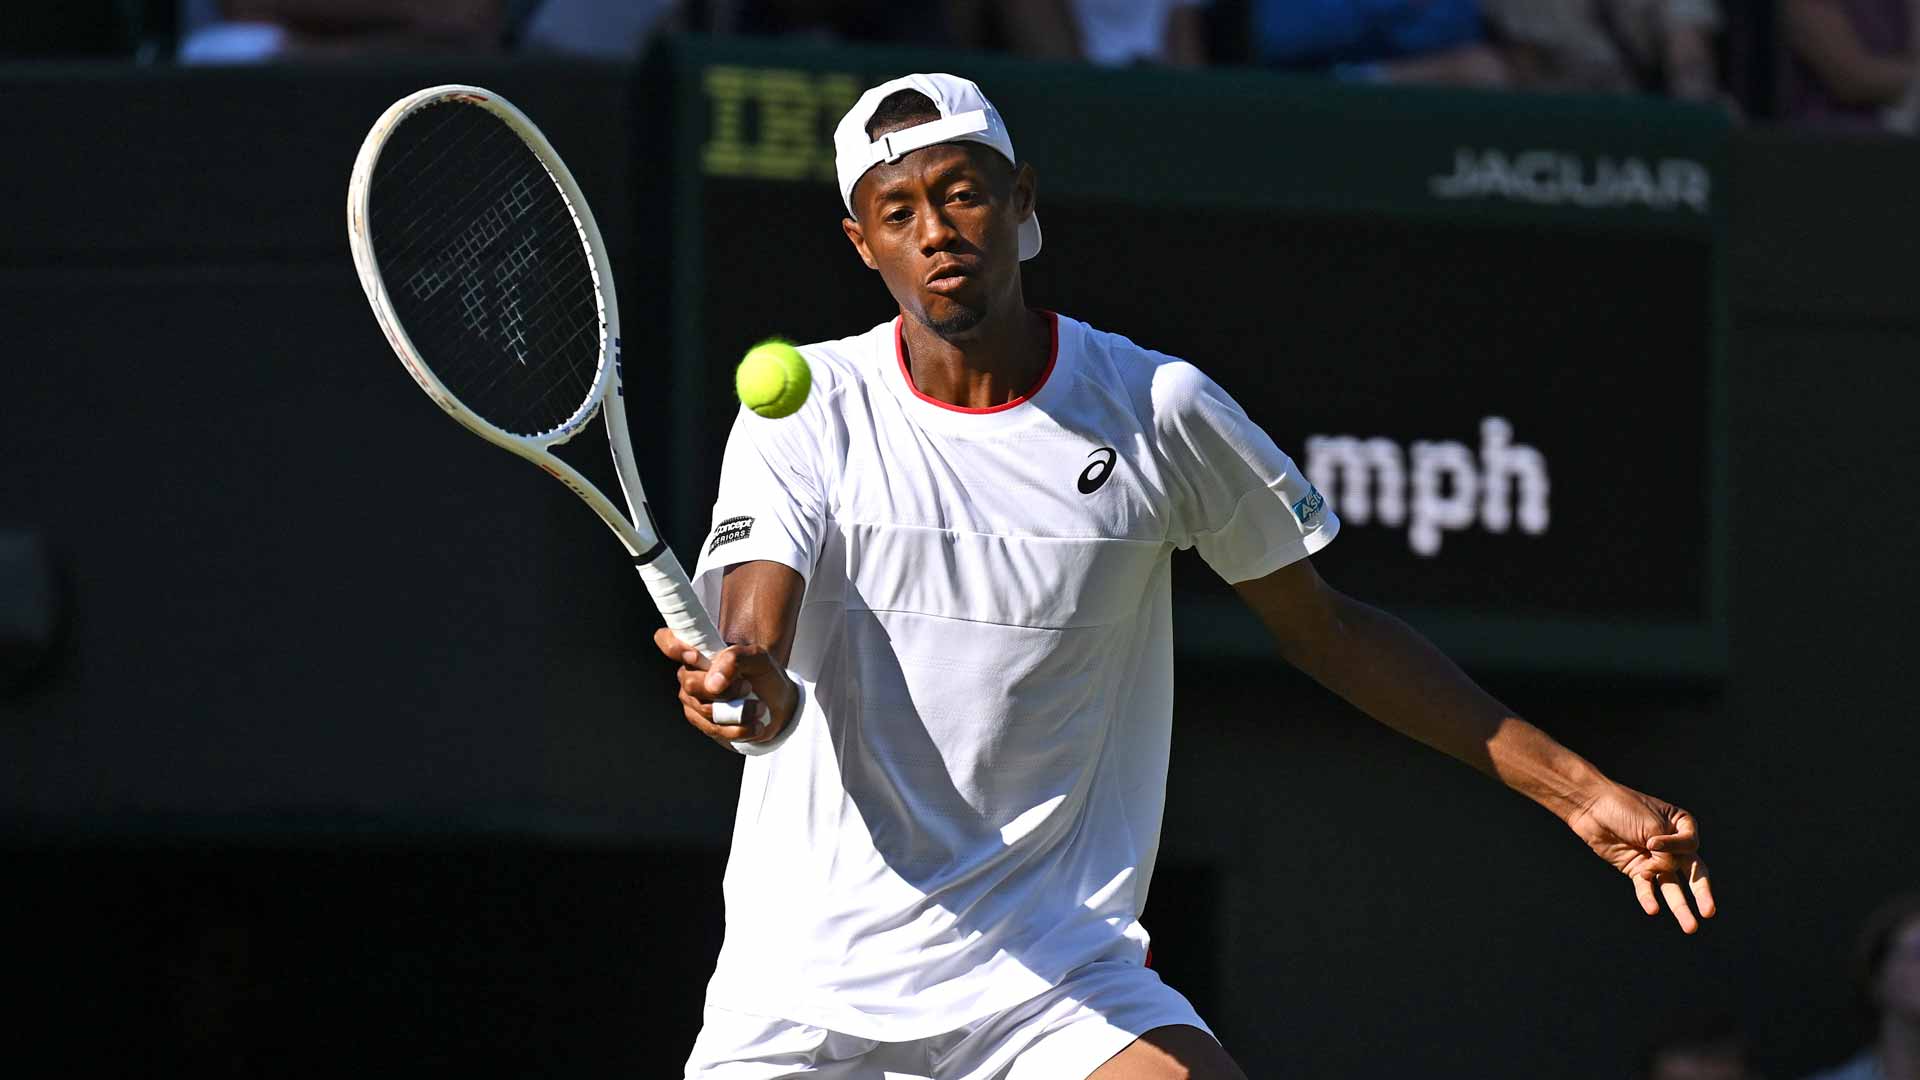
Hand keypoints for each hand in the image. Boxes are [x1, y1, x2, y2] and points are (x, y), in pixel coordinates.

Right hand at [653, 629, 798, 749]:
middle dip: (724, 689)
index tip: (697, 657)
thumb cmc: (763, 675)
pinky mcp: (702, 724)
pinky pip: (714, 728)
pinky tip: (755, 724)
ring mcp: (693, 701)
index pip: (667, 640)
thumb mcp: (759, 659)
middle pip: (690, 683)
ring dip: (739, 711)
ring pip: (704, 709)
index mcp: (699, 651)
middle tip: (748, 687)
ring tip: (759, 707)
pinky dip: (739, 728)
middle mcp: (690, 675)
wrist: (777, 705)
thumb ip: (736, 658)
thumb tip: (713, 682)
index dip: (674, 647)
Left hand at [1566, 784, 1715, 932]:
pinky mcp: (1636, 869)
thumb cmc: (1623, 808)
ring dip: (1679, 907)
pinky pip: (1646, 888)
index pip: (1690, 844)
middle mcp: (1672, 845)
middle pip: (1692, 871)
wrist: (1591, 807)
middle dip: (1701, 893)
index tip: (1651, 841)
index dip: (1673, 847)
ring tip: (1690, 927)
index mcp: (1682, 825)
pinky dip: (1649, 898)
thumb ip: (1665, 853)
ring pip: (1672, 887)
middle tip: (1709, 912)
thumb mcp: (1651, 826)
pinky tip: (1653, 909)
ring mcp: (1655, 859)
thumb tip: (1664, 875)